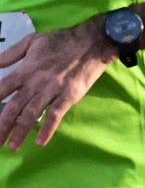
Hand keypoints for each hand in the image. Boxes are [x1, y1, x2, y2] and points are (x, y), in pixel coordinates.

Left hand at [0, 19, 116, 149]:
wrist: (93, 41)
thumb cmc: (62, 41)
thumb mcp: (33, 40)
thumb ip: (11, 54)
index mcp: (25, 69)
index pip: (2, 89)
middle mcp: (36, 82)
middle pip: (13, 107)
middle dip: (2, 126)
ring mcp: (53, 89)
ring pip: (32, 114)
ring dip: (20, 131)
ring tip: (12, 147)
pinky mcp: (69, 95)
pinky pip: (56, 114)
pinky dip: (47, 128)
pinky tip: (40, 141)